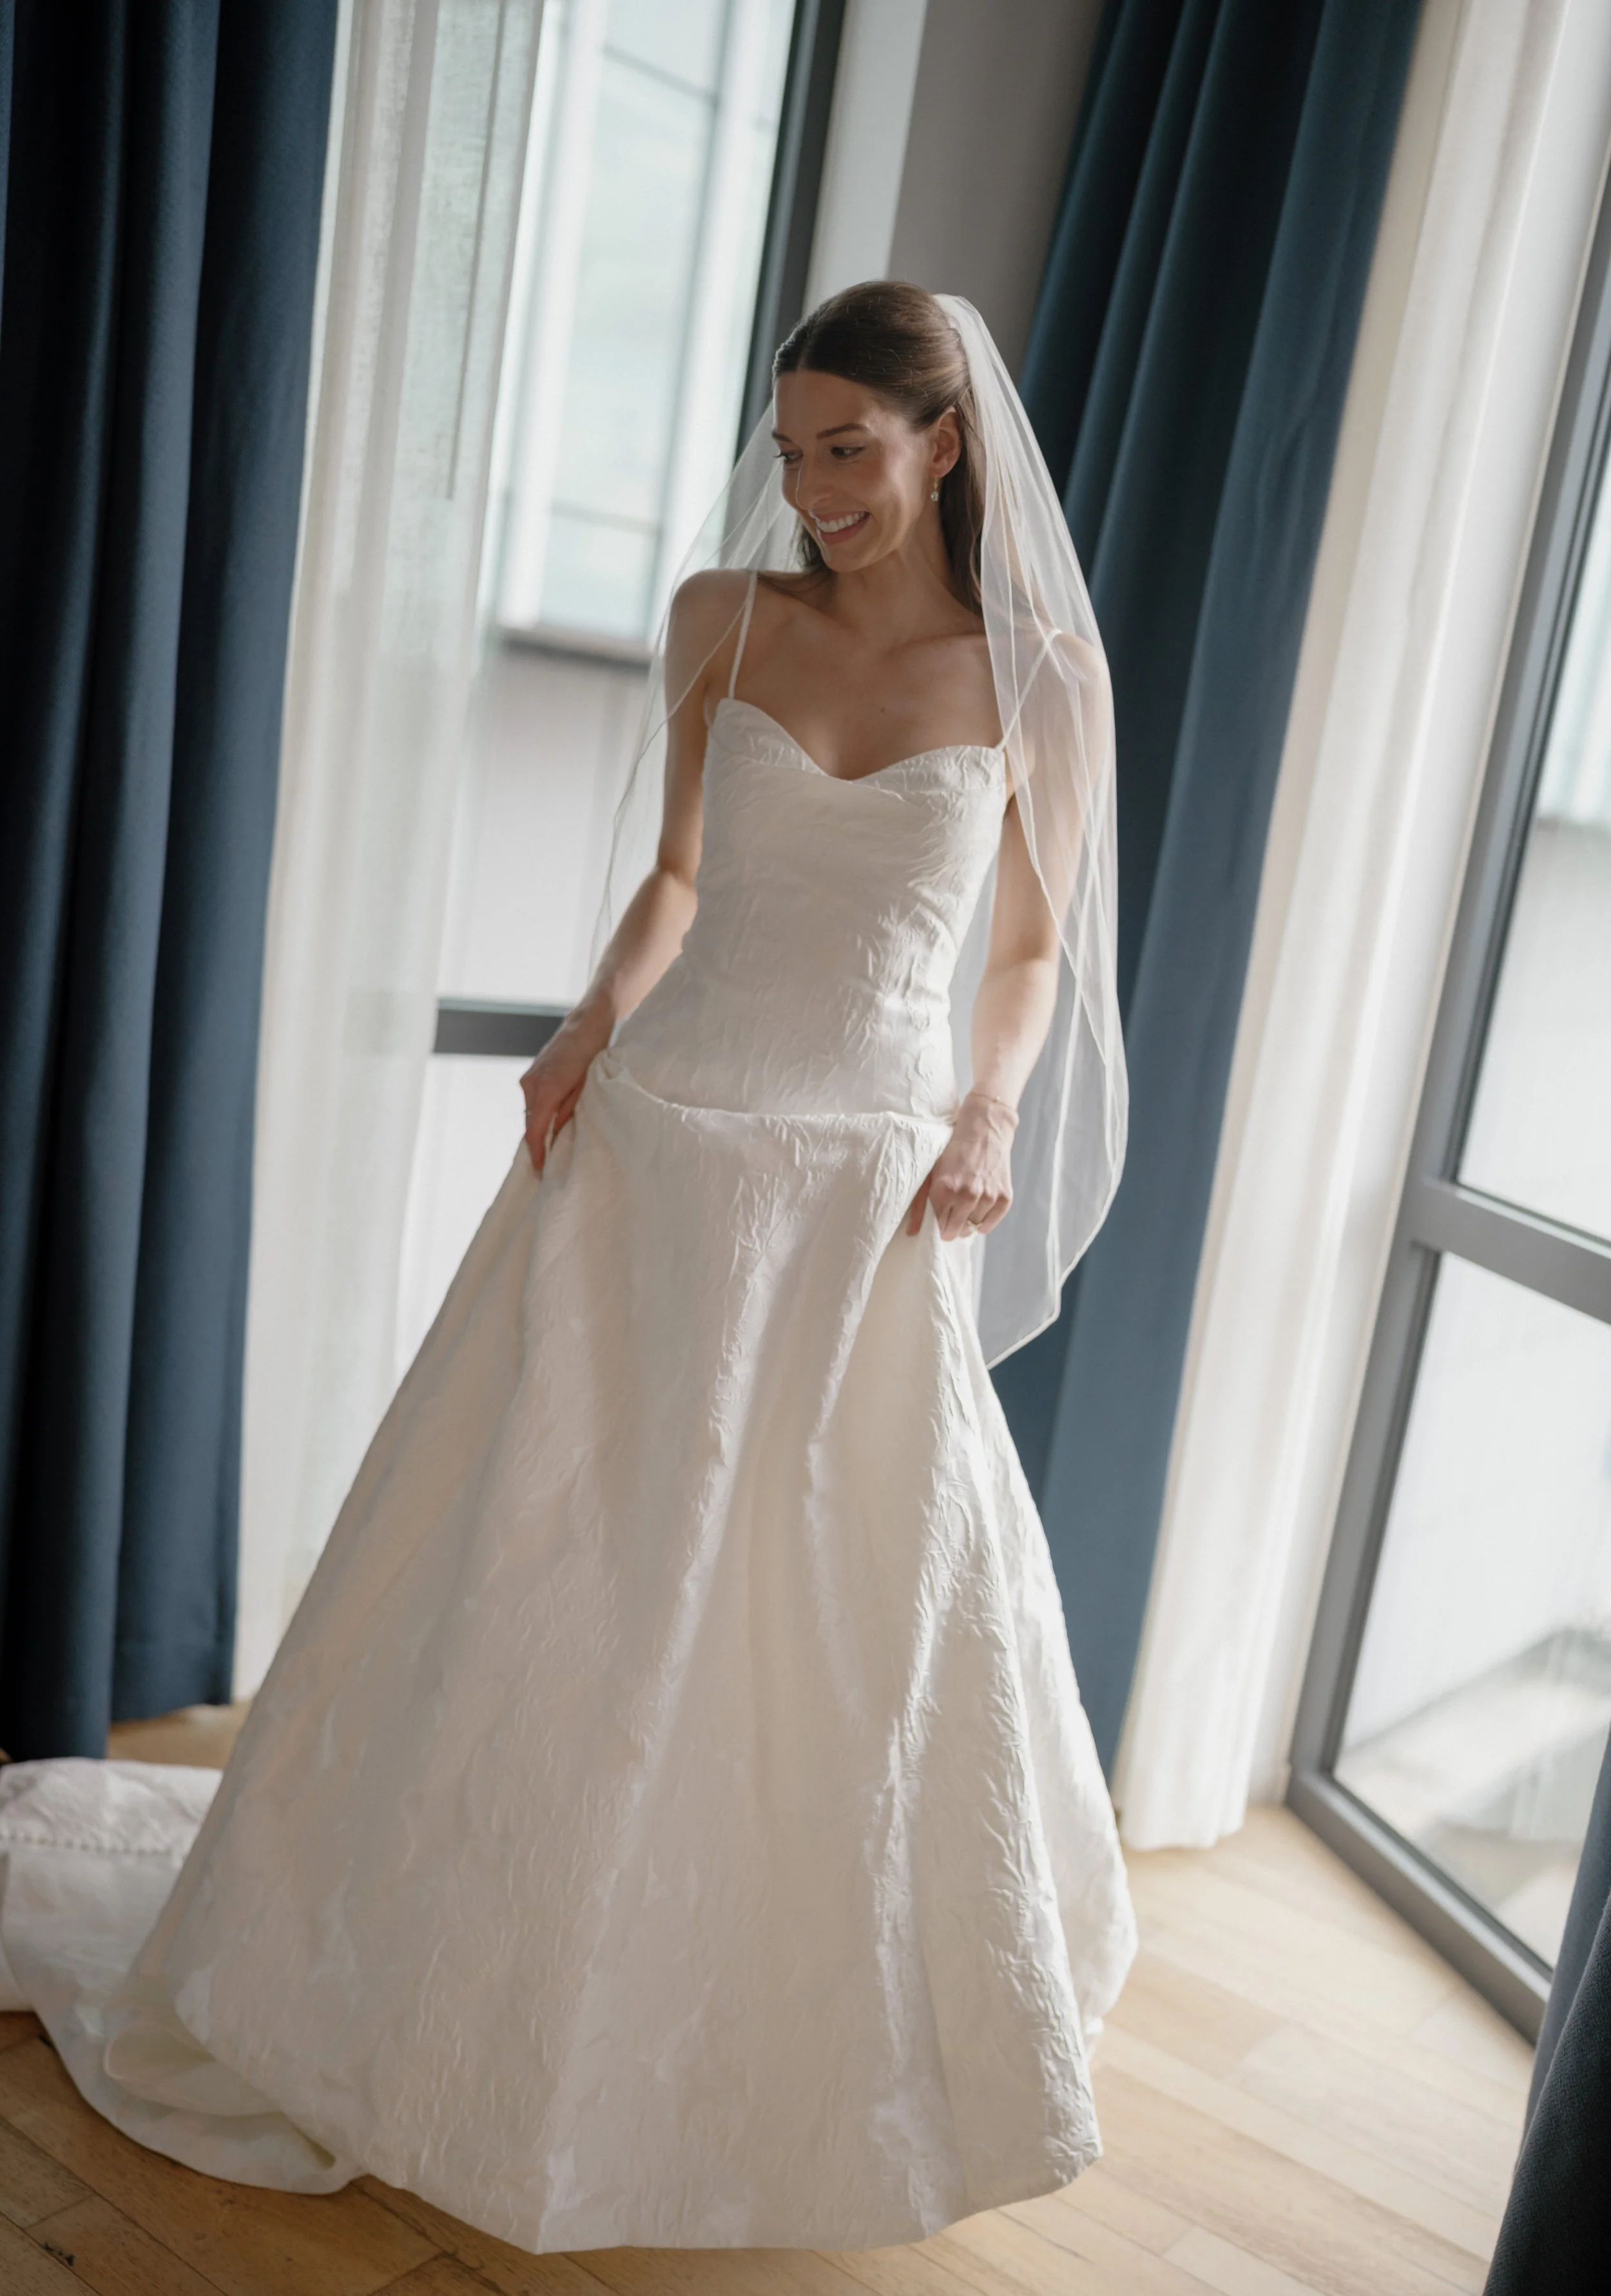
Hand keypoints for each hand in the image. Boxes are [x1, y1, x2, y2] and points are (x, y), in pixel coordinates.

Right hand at [520, 1007, 608, 1173]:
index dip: (538, 1153)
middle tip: (549, 1165)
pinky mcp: (533, 1072)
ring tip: (554, 1146)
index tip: (541, 1171)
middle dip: (539, 1144)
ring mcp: (530, 1077)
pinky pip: (533, 1101)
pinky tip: (553, 1122)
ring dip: (541, 1128)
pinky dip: (541, 1113)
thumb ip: (569, 1111)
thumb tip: (557, 1134)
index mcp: (546, 1088)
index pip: (535, 1130)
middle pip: (531, 1123)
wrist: (589, 1020)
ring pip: (531, 1112)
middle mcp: (531, 1083)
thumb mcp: (588, 1086)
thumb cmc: (594, 1051)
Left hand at [906, 1089, 1016, 1239]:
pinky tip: (979, 1210)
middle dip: (952, 1227)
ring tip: (966, 1206)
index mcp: (945, 1189)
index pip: (940, 1226)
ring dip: (968, 1222)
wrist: (984, 1131)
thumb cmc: (954, 1151)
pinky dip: (984, 1222)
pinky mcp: (1004, 1197)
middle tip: (953, 1215)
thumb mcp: (932, 1172)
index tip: (940, 1218)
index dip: (939, 1225)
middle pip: (957, 1231)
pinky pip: (990, 1224)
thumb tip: (912, 1234)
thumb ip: (920, 1203)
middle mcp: (967, 1195)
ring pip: (973, 1228)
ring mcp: (988, 1196)